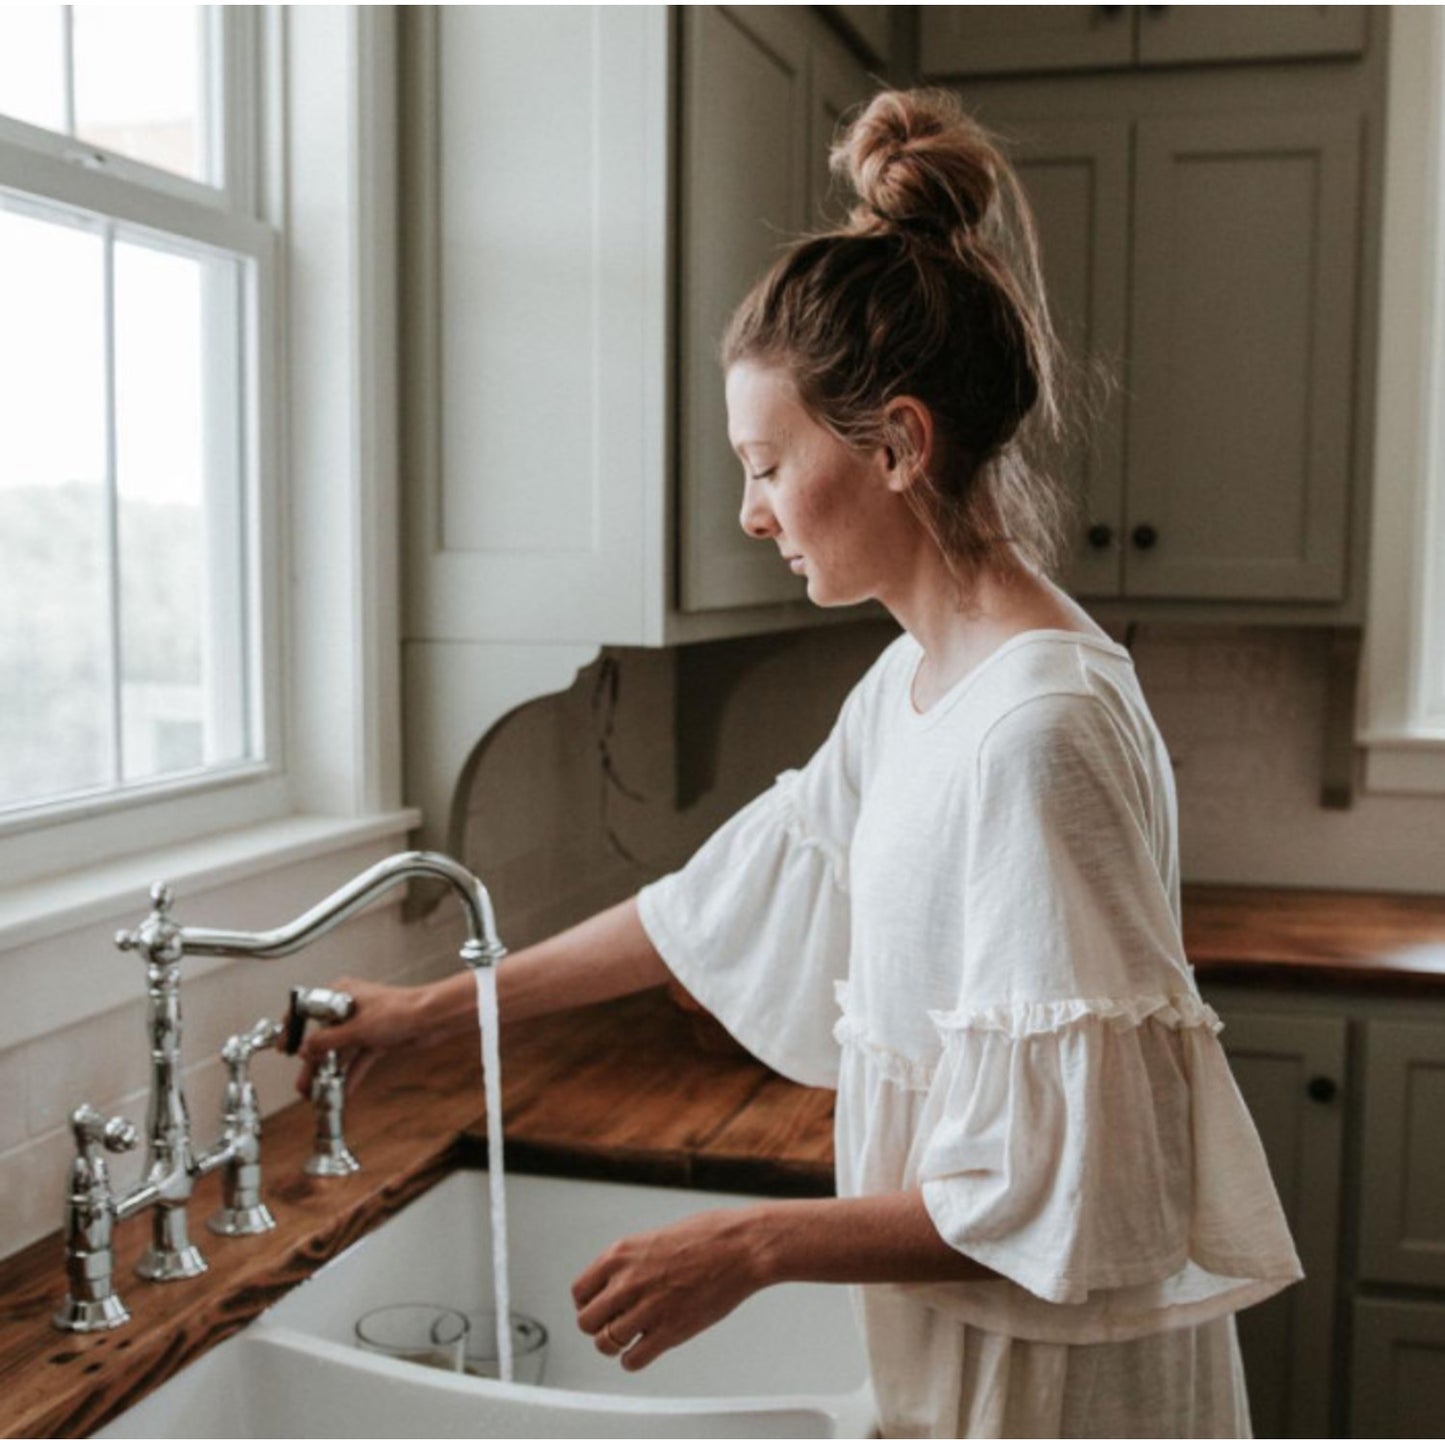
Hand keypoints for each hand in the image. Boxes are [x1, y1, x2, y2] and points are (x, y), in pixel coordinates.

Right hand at [294, 976, 430, 1097]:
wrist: (432, 1018)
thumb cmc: (400, 1010)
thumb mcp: (357, 1028)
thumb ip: (327, 1041)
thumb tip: (306, 1050)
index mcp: (341, 994)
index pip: (307, 1009)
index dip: (294, 1029)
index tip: (284, 1048)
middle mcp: (350, 1008)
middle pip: (323, 1037)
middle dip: (313, 1064)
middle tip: (303, 1085)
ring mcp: (363, 1024)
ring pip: (340, 1052)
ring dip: (330, 1073)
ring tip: (318, 1095)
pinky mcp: (377, 1039)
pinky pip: (357, 1060)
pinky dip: (350, 1075)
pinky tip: (342, 1093)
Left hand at [572, 1207, 767, 1370]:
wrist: (742, 1247)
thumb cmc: (709, 1236)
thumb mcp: (656, 1238)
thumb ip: (632, 1262)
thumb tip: (618, 1282)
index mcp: (620, 1254)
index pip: (579, 1292)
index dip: (589, 1303)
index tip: (600, 1307)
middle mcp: (627, 1282)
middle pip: (586, 1322)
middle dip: (599, 1326)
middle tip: (615, 1324)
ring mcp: (647, 1308)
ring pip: (606, 1344)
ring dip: (616, 1345)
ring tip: (631, 1338)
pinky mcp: (669, 1331)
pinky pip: (632, 1360)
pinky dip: (634, 1360)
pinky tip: (645, 1350)